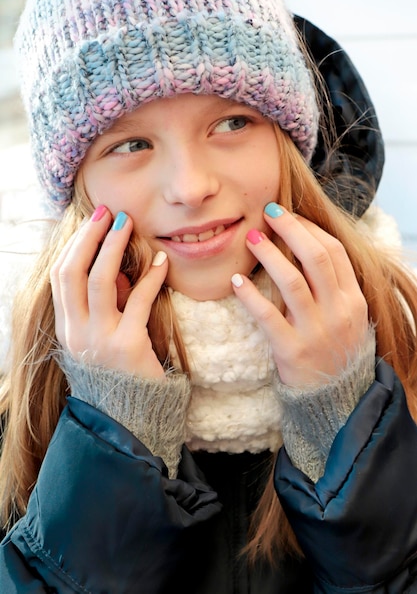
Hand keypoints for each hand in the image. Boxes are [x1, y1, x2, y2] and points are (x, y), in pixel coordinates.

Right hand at [50, 207, 167, 377]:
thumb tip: (116, 268)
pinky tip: (162, 262)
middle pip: (73, 272)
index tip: (92, 221)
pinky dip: (150, 277)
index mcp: (67, 328)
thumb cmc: (120, 373)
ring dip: (113, 247)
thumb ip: (103, 306)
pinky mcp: (129, 346)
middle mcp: (77, 332)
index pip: (60, 277)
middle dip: (89, 237)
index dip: (75, 244)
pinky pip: (138, 301)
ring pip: (100, 281)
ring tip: (127, 224)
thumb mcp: (100, 338)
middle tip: (107, 213)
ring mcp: (100, 340)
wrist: (131, 416)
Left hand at [232, 204, 368, 385]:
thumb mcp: (346, 316)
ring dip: (269, 255)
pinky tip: (236, 281)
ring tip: (250, 238)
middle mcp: (338, 312)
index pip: (333, 252)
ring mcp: (316, 331)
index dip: (309, 229)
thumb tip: (303, 246)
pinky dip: (250, 296)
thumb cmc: (334, 349)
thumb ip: (332, 286)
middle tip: (268, 212)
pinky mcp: (292, 350)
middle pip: (315, 258)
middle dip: (291, 229)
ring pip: (292, 282)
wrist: (335, 398)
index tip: (287, 216)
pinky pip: (268, 316)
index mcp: (352, 299)